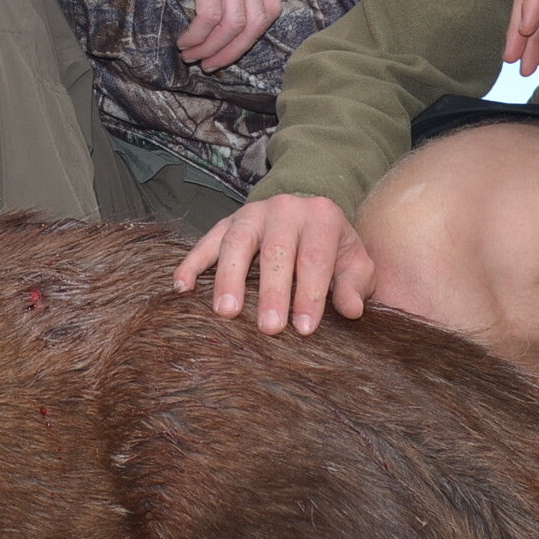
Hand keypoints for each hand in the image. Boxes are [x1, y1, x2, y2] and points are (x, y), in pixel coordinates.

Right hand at [173, 194, 372, 334]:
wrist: (308, 215)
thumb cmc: (333, 248)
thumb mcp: (354, 263)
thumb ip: (354, 285)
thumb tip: (352, 310)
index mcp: (321, 217)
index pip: (315, 257)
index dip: (310, 293)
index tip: (305, 329)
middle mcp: (285, 209)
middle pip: (276, 251)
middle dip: (272, 291)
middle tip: (269, 328)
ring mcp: (252, 213)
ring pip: (237, 241)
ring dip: (230, 278)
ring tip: (226, 312)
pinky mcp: (227, 222)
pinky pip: (206, 240)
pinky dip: (193, 263)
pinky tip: (183, 287)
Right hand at [178, 0, 281, 70]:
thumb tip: (221, 26)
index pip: (269, 10)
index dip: (252, 38)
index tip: (230, 52)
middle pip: (254, 22)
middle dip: (232, 51)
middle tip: (210, 65)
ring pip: (232, 23)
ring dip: (211, 47)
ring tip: (191, 56)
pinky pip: (209, 16)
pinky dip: (198, 36)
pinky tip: (185, 42)